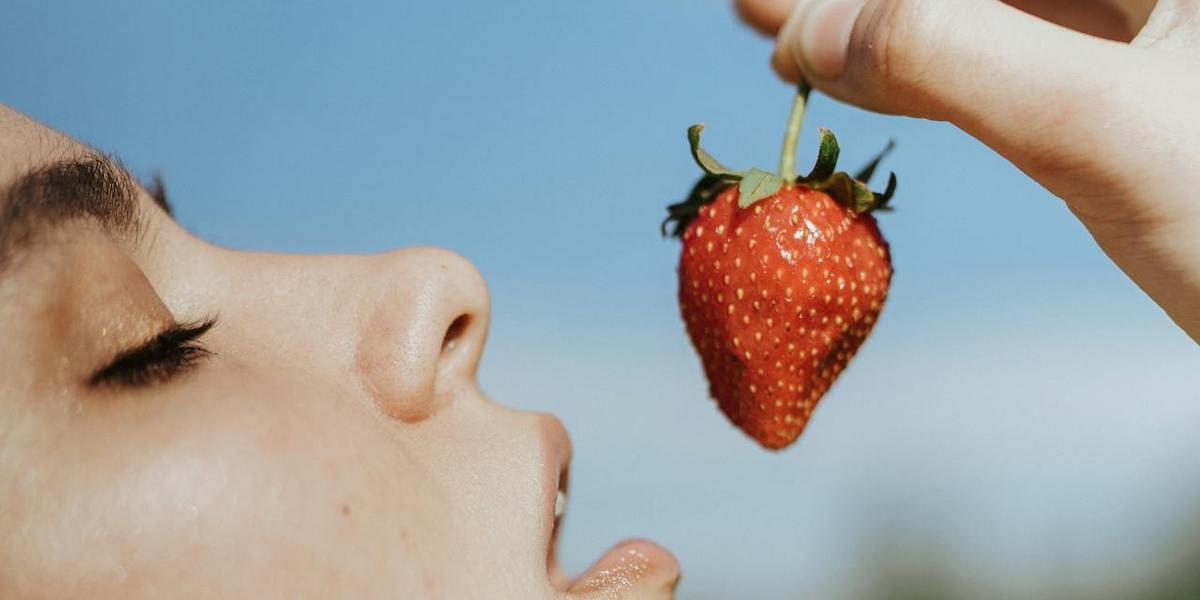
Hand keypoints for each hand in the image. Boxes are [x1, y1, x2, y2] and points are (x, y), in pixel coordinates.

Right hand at [736, 0, 1199, 341]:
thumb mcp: (1107, 132)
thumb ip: (952, 59)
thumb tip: (813, 37)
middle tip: (755, 11)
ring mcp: (1142, 28)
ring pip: (980, 9)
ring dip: (877, 28)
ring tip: (777, 38)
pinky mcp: (1125, 87)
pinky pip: (1000, 61)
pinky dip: (923, 74)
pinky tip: (857, 81)